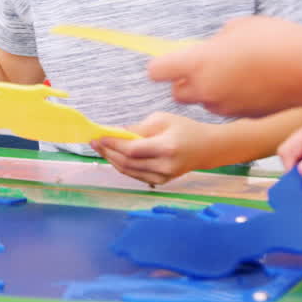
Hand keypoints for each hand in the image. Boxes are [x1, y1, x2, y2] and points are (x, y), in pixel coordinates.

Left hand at [91, 113, 212, 185]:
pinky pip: (135, 175)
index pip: (132, 149)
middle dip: (108, 152)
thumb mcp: (162, 119)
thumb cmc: (185, 129)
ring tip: (101, 149)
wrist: (207, 148)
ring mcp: (163, 177)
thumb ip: (138, 128)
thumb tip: (115, 132)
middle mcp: (164, 166)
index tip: (99, 137)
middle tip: (94, 142)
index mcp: (166, 148)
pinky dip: (122, 166)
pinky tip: (114, 157)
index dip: (113, 144)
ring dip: (112, 160)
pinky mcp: (161, 182)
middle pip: (127, 162)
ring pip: (128, 171)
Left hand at [148, 15, 301, 116]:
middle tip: (207, 65)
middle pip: (178, 92)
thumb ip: (216, 42)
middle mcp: (205, 90)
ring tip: (238, 71)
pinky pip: (228, 107)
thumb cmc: (275, 40)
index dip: (162, 65)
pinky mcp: (243, 117)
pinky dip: (233, 98)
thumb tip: (212, 49)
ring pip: (205, 101)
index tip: (171, 59)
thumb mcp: (238, 27)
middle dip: (186, 81)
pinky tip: (254, 83)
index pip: (157, 71)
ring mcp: (224, 107)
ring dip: (211, 89)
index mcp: (198, 64)